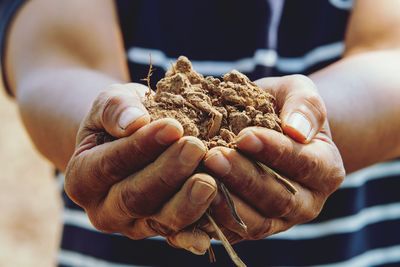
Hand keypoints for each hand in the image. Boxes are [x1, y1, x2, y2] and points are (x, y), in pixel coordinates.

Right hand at [65, 83, 216, 254]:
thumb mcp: (111, 103)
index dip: (141, 146)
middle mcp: (103, 209)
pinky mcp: (158, 230)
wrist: (130, 140)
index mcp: (81, 178)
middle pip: (134, 197)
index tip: (172, 126)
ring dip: (186, 203)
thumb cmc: (121, 119)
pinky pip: (177, 235)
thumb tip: (133, 122)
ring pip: (158, 220)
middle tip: (196, 147)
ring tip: (209, 181)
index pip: (111, 164)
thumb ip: (115, 109)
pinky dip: (193, 234)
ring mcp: (131, 225)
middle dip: (168, 173)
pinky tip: (209, 229)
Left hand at [203, 75, 344, 242]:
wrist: (269, 129)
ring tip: (200, 179)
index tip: (245, 136)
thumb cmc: (282, 108)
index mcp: (326, 170)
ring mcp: (280, 221)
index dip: (274, 151)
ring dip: (228, 202)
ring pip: (257, 222)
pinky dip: (214, 222)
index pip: (303, 164)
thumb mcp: (298, 93)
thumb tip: (297, 129)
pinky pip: (235, 233)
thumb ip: (305, 106)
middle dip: (245, 178)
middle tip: (214, 157)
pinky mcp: (253, 228)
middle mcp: (307, 202)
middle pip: (279, 198)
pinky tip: (192, 203)